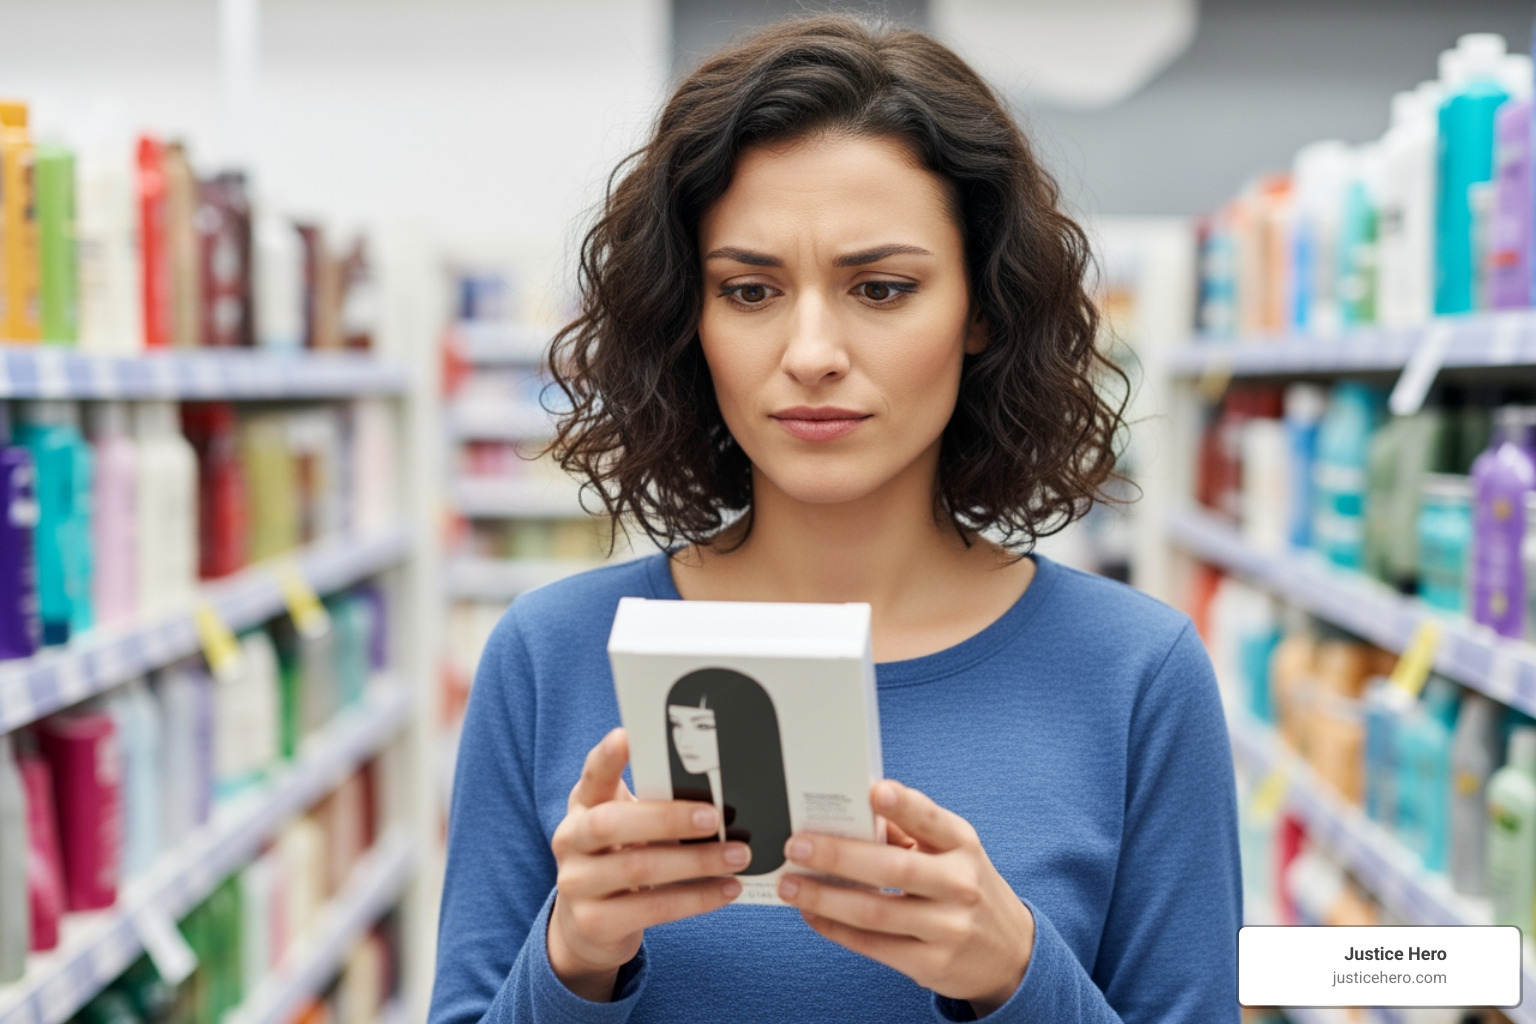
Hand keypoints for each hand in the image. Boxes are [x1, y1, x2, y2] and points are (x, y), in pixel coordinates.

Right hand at [547, 728, 747, 1000]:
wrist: (588, 925)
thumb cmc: (620, 858)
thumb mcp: (626, 825)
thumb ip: (652, 804)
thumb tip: (715, 790)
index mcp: (583, 806)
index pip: (592, 775)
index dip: (607, 757)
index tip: (627, 736)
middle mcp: (570, 841)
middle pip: (611, 824)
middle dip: (668, 818)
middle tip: (715, 816)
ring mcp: (576, 884)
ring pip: (638, 868)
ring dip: (696, 861)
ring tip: (737, 856)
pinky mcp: (593, 923)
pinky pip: (651, 909)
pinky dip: (696, 898)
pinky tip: (727, 889)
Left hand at [775, 779, 1034, 1016]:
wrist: (1009, 952)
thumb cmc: (965, 887)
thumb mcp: (951, 852)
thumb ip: (907, 831)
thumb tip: (851, 813)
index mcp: (962, 845)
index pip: (931, 819)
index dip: (903, 805)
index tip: (874, 792)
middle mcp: (959, 884)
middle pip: (892, 868)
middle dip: (838, 856)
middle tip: (798, 845)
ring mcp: (947, 928)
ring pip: (874, 912)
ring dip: (823, 898)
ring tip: (791, 885)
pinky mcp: (931, 963)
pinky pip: (872, 946)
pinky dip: (835, 928)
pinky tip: (812, 914)